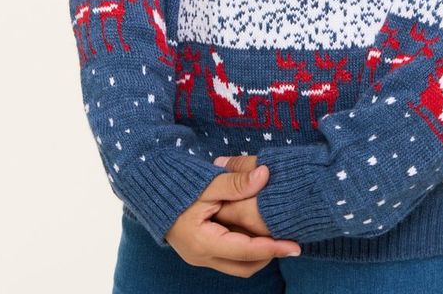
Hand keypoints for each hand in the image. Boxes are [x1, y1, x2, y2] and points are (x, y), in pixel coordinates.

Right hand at [165, 163, 300, 276]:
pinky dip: (245, 245)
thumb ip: (236, 183)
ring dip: (257, 252)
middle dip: (268, 256)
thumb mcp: (207, 182)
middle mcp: (201, 256)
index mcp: (203, 243)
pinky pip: (228, 254)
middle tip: (289, 240)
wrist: (148, 185)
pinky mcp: (200, 247)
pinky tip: (256, 227)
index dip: (273, 248)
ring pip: (237, 263)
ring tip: (276, 232)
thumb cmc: (176, 184)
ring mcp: (200, 254)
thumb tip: (265, 176)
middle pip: (244, 266)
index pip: (246, 252)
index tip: (294, 245)